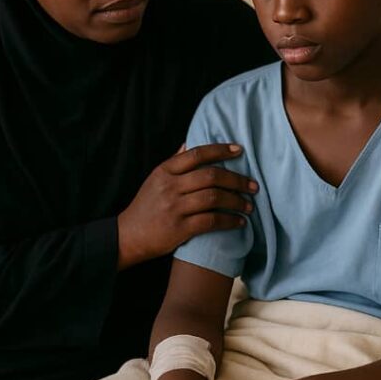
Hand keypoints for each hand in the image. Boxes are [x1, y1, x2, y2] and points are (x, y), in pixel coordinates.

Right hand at [117, 144, 256, 268]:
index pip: (197, 155)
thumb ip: (174, 162)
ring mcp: (174, 207)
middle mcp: (170, 187)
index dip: (220, 150)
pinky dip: (229, 221)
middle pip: (211, 176)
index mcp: (165, 171)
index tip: (239, 150)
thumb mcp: (155, 179)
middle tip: (253, 185)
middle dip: (236, 180)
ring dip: (236, 201)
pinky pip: (211, 221)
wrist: (127, 236)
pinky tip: (239, 222)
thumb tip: (189, 143)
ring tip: (249, 205)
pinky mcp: (179, 229)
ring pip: (213, 197)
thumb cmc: (145, 207)